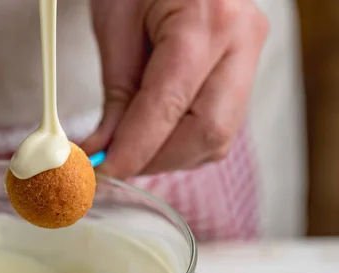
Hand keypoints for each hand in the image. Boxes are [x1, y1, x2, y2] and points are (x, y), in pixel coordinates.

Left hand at [82, 0, 268, 177]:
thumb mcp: (116, 25)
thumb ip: (117, 95)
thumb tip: (105, 151)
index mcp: (208, 19)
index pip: (171, 106)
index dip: (135, 148)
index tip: (105, 170)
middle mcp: (241, 41)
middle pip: (209, 133)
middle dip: (156, 159)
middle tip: (114, 164)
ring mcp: (251, 58)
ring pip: (217, 138)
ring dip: (168, 156)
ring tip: (131, 147)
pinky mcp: (244, 72)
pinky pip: (219, 128)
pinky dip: (182, 143)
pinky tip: (154, 135)